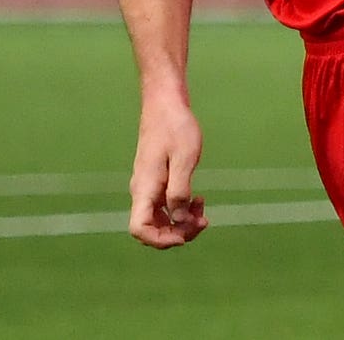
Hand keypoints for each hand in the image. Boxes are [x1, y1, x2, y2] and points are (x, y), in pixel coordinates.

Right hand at [127, 96, 207, 248]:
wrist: (165, 103)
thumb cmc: (176, 127)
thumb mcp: (184, 159)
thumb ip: (180, 192)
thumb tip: (179, 221)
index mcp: (145, 188)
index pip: (139, 229)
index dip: (161, 240)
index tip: (185, 234)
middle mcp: (142, 191)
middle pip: (151, 229)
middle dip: (177, 233)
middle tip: (203, 221)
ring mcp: (148, 186)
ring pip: (160, 219)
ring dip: (182, 222)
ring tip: (203, 209)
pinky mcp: (156, 181)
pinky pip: (165, 206)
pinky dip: (181, 209)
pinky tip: (197, 200)